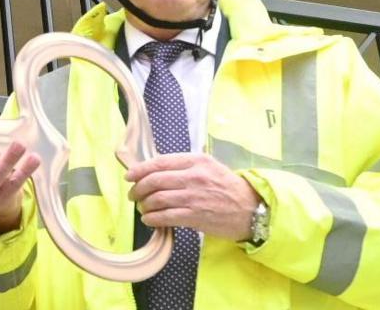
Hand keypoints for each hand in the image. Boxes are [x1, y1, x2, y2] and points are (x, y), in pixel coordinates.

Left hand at [126, 152, 260, 241]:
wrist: (249, 209)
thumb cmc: (227, 187)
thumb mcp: (209, 166)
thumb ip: (185, 165)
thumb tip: (156, 168)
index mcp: (196, 160)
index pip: (160, 162)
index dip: (140, 169)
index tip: (130, 175)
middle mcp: (194, 176)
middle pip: (155, 180)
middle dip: (138, 188)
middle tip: (133, 195)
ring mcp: (194, 197)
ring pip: (158, 199)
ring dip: (144, 204)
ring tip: (142, 207)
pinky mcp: (195, 216)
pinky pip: (166, 217)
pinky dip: (153, 218)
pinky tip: (149, 219)